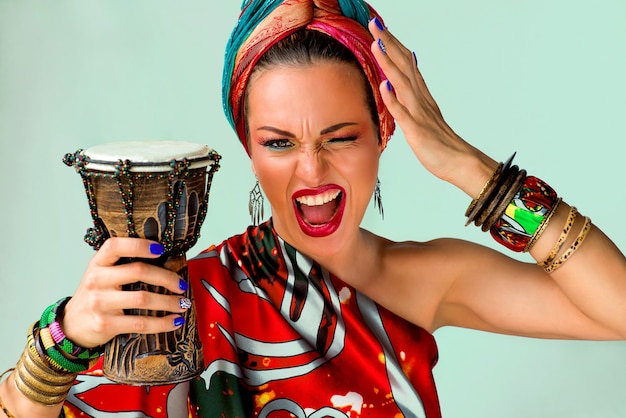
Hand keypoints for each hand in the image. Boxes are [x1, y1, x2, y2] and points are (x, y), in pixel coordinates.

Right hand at [60, 238, 188, 348]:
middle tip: (182, 285)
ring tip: (183, 304)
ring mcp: (99, 302)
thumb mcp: (103, 274)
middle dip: (167, 278)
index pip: (116, 246)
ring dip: (169, 302)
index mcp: (98, 263)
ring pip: (143, 298)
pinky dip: (162, 323)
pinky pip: (140, 323)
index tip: (161, 249)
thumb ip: (124, 265)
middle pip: (138, 271)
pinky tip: (175, 321)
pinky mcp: (105, 324)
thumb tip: (166, 260)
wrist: (72, 325)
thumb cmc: (97, 295)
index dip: (140, 245)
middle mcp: (96, 280)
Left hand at [368, 18, 496, 196]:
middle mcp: (420, 100)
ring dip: (390, 63)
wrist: (460, 162)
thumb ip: (413, 94)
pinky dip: (394, 100)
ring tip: (378, 44)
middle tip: (376, 23)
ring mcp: (419, 114)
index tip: (380, 27)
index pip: (405, 64)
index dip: (393, 45)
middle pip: (403, 66)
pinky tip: (384, 86)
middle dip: (388, 44)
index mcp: (420, 96)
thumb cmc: (439, 142)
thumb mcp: (423, 114)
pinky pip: (403, 114)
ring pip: (402, 84)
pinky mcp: (416, 131)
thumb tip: (401, 74)